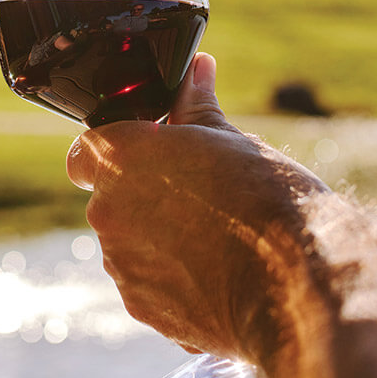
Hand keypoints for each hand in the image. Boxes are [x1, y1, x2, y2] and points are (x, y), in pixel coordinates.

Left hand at [66, 53, 331, 360]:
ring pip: (129, 245)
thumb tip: (197, 69)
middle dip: (144, 199)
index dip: (111, 154)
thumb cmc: (265, 201)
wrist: (291, 282)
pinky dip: (174, 281)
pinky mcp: (141, 307)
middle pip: (109, 200)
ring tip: (216, 240)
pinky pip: (148, 286)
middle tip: (198, 199)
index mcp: (121, 157)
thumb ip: (198, 106)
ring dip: (159, 241)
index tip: (143, 160)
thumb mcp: (233, 140)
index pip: (84, 152)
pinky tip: (217, 276)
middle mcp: (106, 211)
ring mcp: (121, 264)